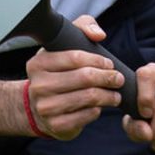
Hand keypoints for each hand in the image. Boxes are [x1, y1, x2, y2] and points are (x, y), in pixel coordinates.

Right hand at [24, 15, 123, 139]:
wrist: (36, 108)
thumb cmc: (56, 73)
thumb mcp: (61, 47)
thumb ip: (81, 29)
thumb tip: (99, 35)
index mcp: (38, 63)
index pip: (75, 57)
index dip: (98, 60)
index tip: (109, 64)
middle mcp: (38, 85)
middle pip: (85, 78)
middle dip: (108, 77)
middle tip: (118, 79)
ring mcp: (46, 107)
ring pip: (89, 97)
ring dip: (109, 95)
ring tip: (115, 94)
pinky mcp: (56, 125)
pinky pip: (87, 116)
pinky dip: (98, 110)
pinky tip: (100, 106)